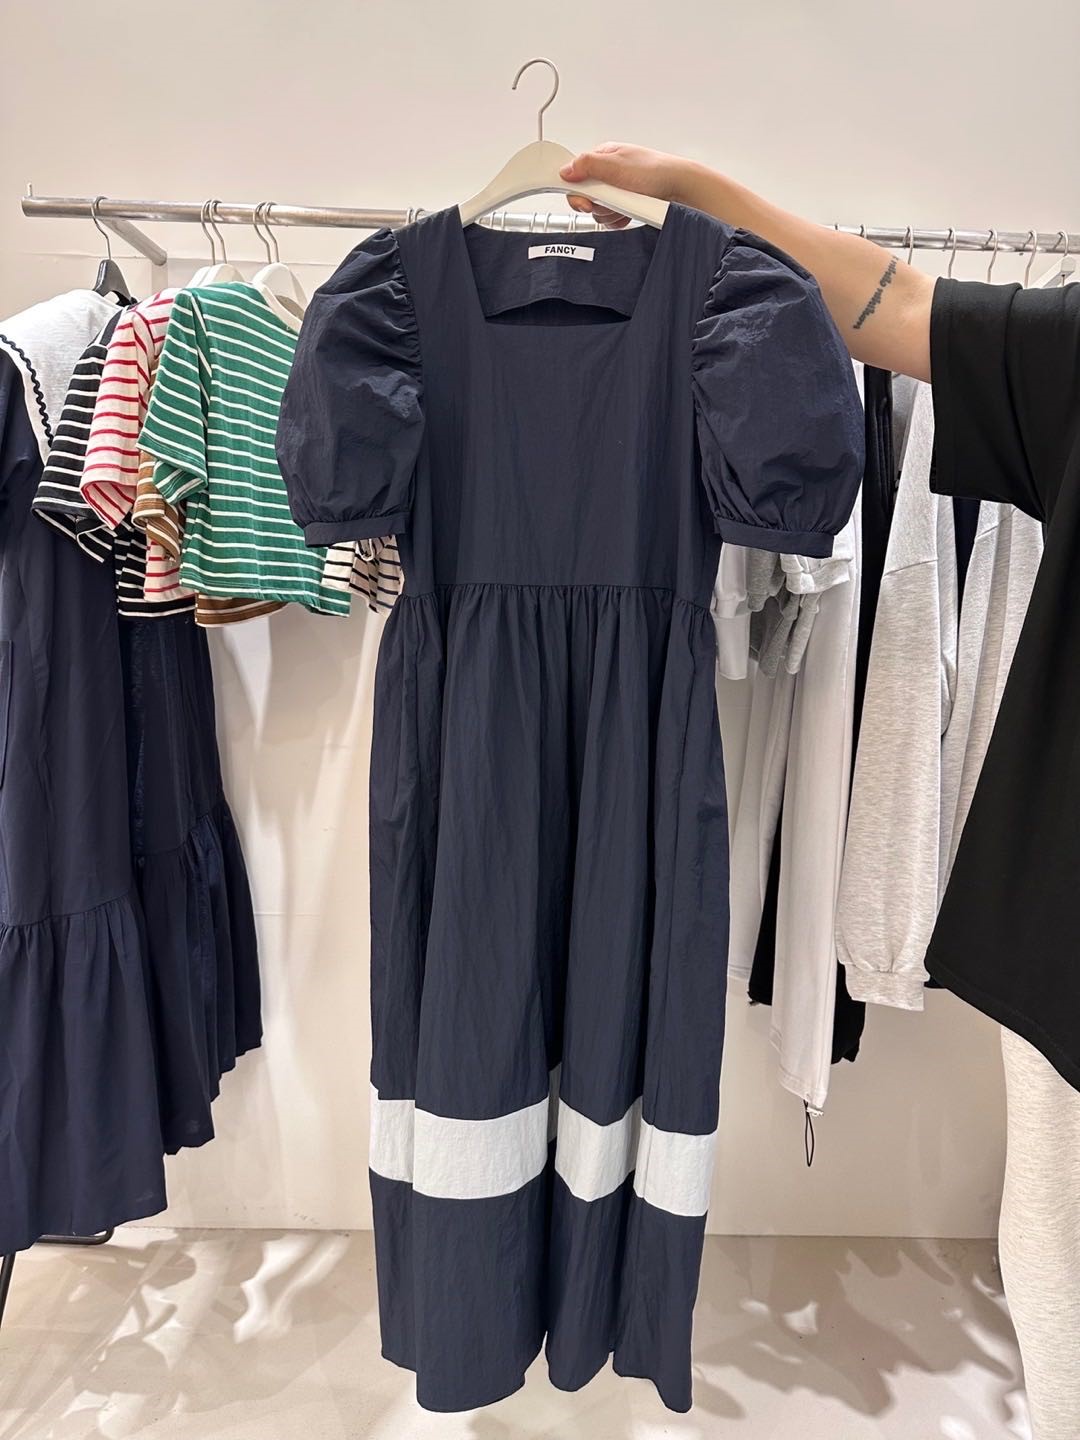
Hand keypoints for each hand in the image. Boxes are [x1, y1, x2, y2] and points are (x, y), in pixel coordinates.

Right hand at [559, 143, 690, 227]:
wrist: (681, 189)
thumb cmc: (654, 171)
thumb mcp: (615, 164)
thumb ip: (586, 165)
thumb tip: (565, 170)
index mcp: (603, 158)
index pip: (575, 175)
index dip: (576, 190)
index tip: (583, 200)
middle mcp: (608, 175)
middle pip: (586, 197)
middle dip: (597, 203)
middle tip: (610, 201)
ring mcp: (617, 192)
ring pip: (598, 211)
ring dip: (610, 212)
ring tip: (626, 204)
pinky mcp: (626, 207)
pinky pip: (611, 220)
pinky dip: (618, 220)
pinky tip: (628, 214)